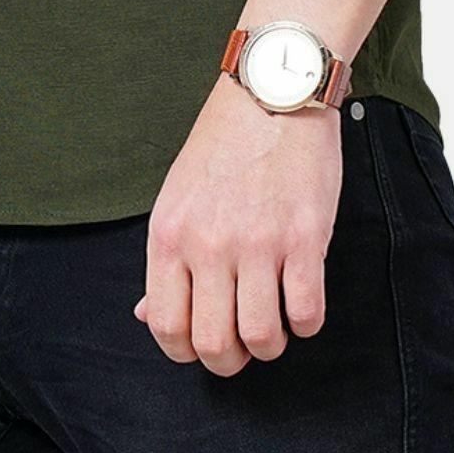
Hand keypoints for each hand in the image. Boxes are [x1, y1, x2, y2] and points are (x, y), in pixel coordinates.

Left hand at [133, 73, 342, 376]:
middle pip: (214, 346)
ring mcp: (258, 242)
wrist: (271, 92)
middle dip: (231, 360)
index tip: (205, 342)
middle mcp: (208, 244)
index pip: (166, 329)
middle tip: (243, 342)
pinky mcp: (306, 236)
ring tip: (275, 322)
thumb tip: (145, 318)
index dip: (186, 352)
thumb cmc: (223, 147)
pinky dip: (307, 323)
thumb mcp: (177, 199)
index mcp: (169, 235)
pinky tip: (302, 301)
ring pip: (262, 339)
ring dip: (271, 345)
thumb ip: (166, 263)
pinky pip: (308, 313)